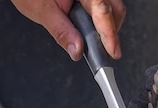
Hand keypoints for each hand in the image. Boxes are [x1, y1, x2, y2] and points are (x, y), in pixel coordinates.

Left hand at [10, 0, 124, 60]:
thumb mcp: (42, 11)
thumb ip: (61, 31)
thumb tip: (77, 50)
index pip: (103, 11)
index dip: (110, 34)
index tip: (113, 51)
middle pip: (114, 10)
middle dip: (110, 32)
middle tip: (102, 51)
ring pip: (112, 9)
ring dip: (105, 26)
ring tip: (87, 37)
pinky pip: (104, 6)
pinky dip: (99, 20)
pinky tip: (87, 27)